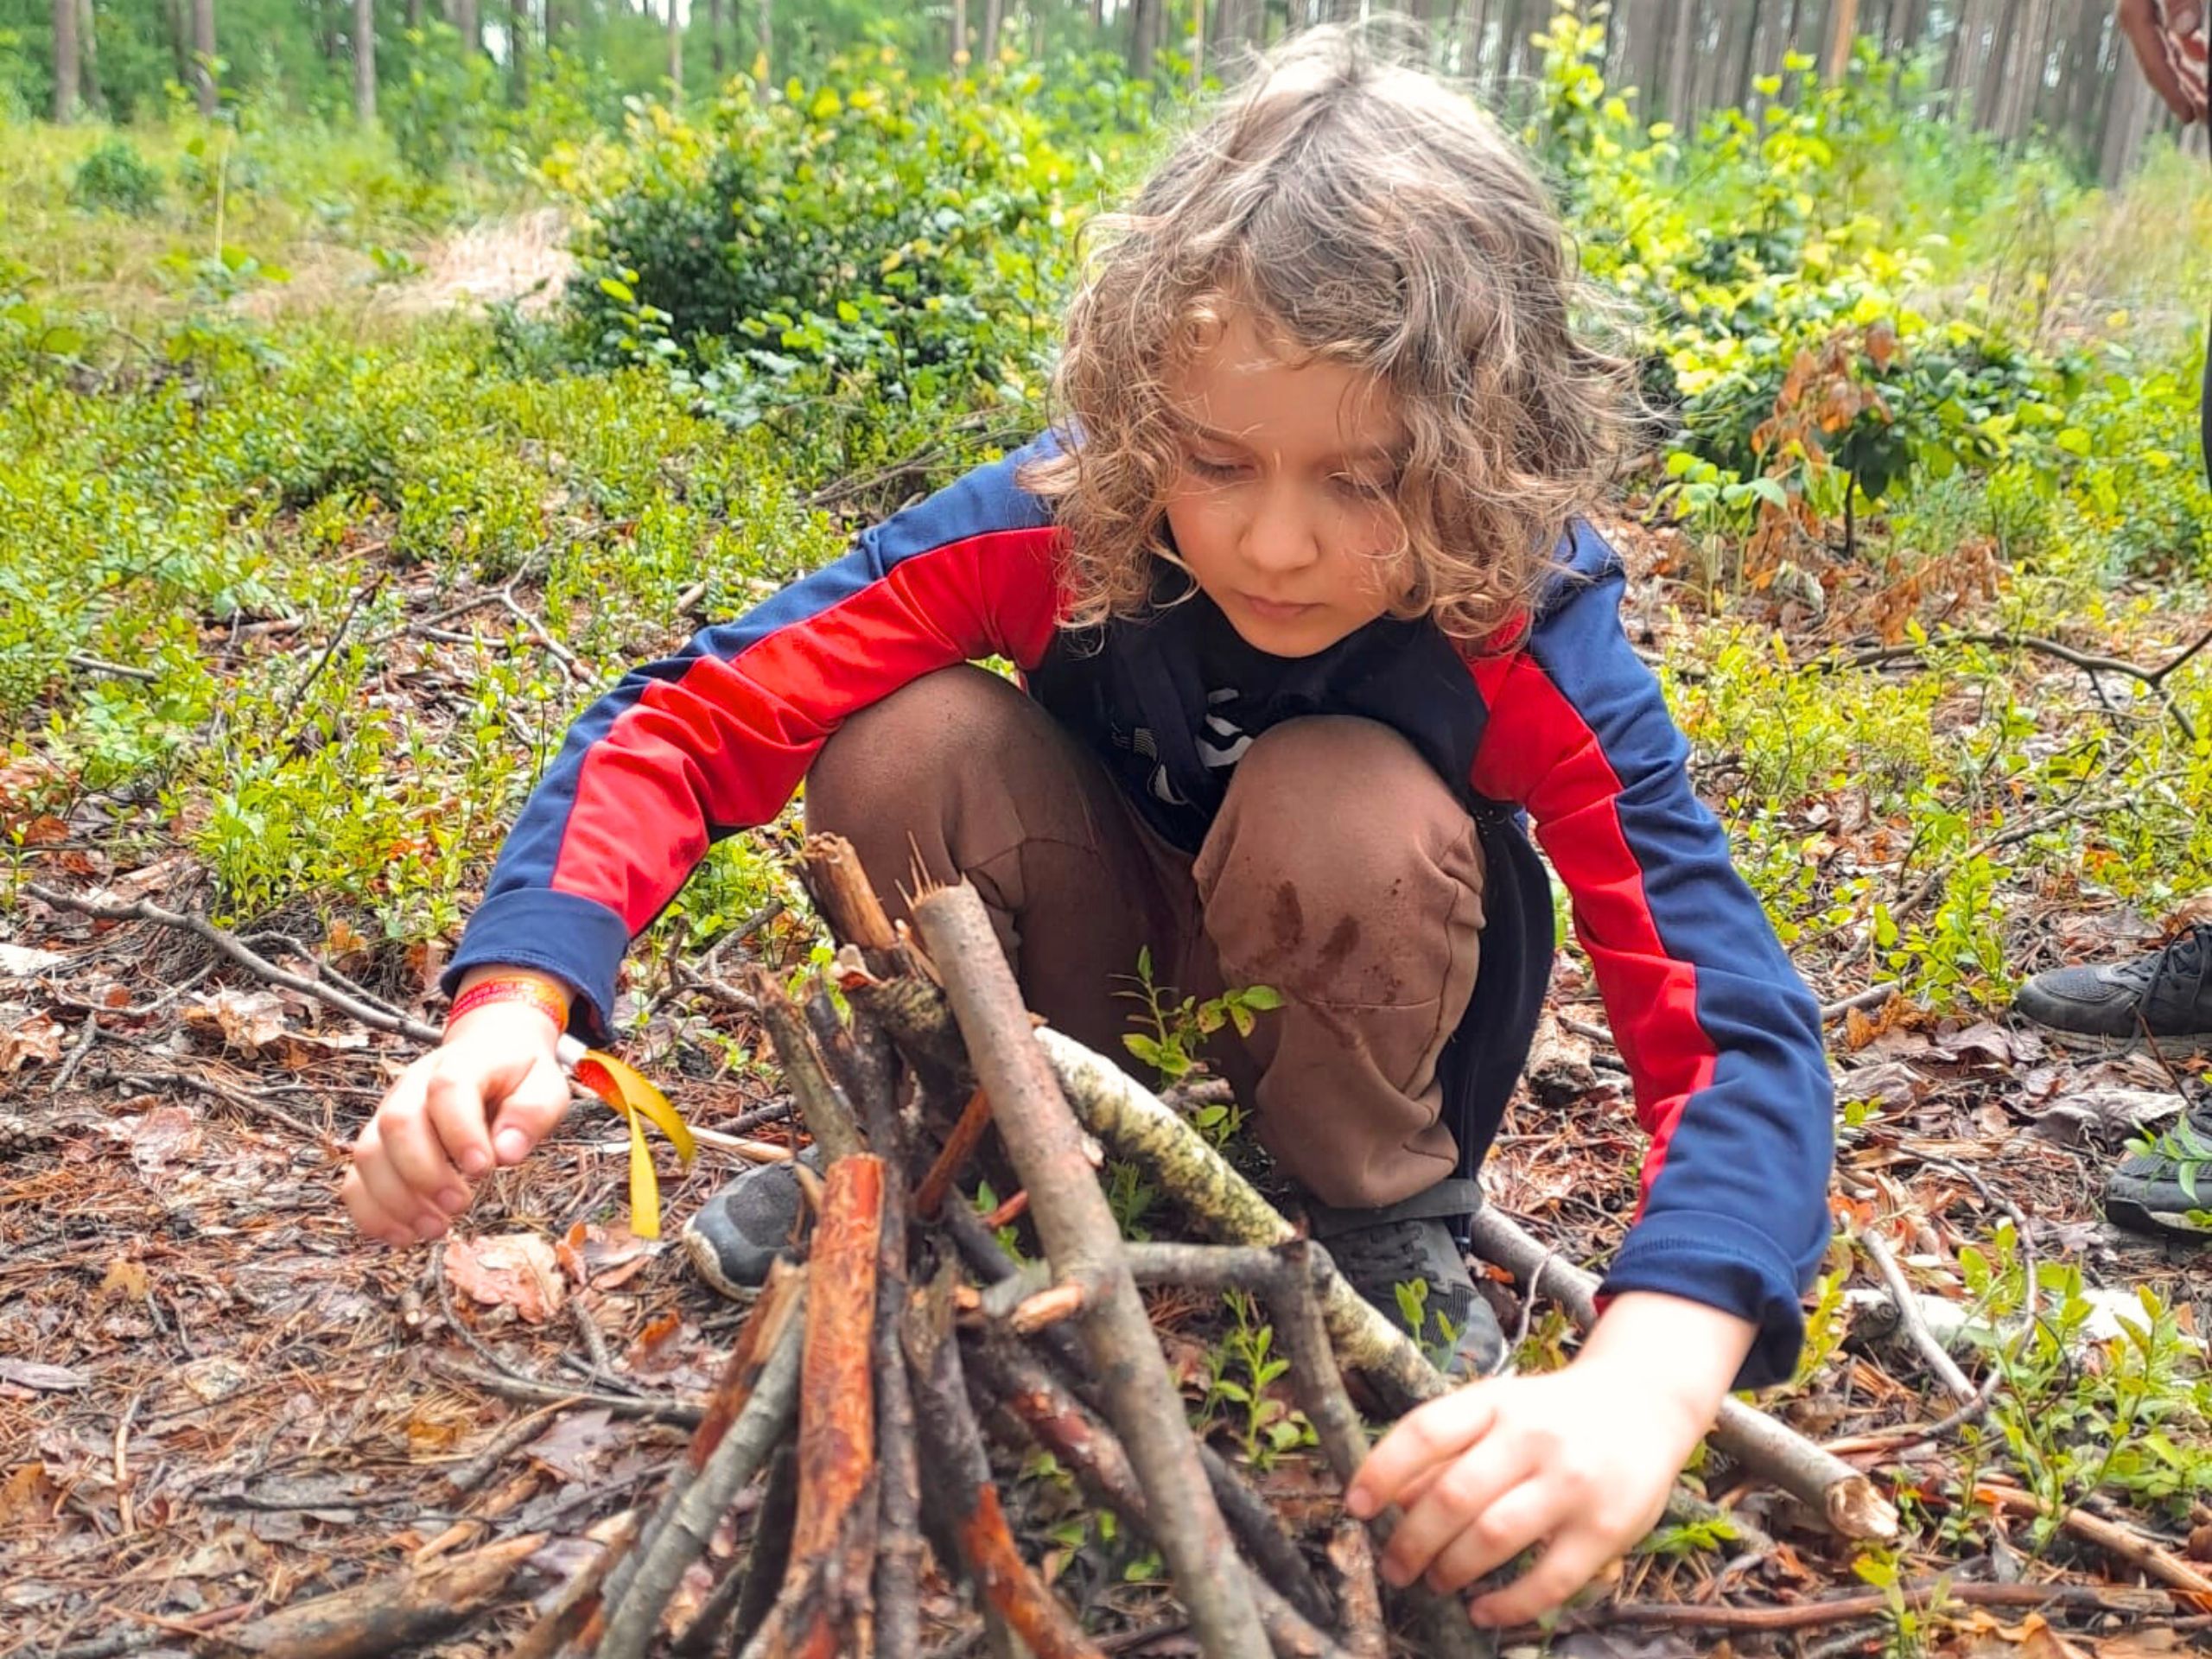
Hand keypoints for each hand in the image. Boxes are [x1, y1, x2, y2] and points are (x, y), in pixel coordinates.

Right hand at [341, 970, 571, 1244]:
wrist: (488, 1053)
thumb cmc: (517, 1077)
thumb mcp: (544, 1083)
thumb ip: (532, 1111)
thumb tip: (507, 1152)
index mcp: (460, 1063)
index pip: (448, 1089)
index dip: (460, 1132)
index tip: (484, 1168)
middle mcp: (414, 1087)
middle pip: (398, 1122)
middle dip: (425, 1172)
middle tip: (459, 1204)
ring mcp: (388, 1115)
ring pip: (369, 1154)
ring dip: (397, 1200)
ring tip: (436, 1228)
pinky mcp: (378, 1146)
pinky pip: (355, 1180)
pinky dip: (372, 1214)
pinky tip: (405, 1236)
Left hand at [1344, 1293, 1753, 1627]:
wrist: (1644, 1404)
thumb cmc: (1550, 1414)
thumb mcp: (1498, 1409)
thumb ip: (1447, 1448)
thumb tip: (1391, 1500)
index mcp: (1496, 1400)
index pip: (1424, 1431)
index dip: (1381, 1471)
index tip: (1355, 1508)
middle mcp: (1532, 1436)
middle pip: (1452, 1495)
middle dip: (1411, 1541)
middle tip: (1394, 1568)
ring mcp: (1572, 1482)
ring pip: (1492, 1538)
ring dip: (1450, 1570)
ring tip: (1433, 1582)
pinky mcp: (1605, 1528)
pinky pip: (1548, 1580)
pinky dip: (1506, 1604)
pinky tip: (1481, 1610)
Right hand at [2119, 0, 2206, 122]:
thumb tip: (2187, 30)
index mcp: (2135, 15)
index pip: (2155, 64)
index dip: (2173, 93)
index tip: (2189, 117)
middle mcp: (2138, 22)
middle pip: (2163, 69)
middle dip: (2184, 96)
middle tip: (2206, 120)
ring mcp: (2146, 16)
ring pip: (2170, 57)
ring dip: (2190, 79)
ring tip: (2207, 102)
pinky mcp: (2155, 10)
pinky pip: (2173, 38)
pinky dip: (2191, 52)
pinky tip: (2204, 59)